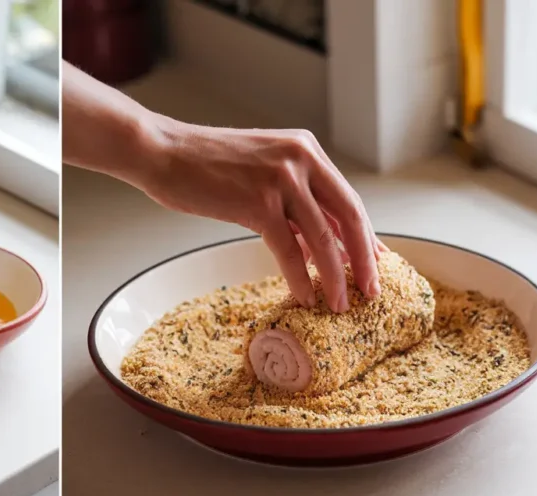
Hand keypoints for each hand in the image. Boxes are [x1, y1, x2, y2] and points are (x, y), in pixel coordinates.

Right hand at [135, 119, 383, 311]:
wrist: (161, 152)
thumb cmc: (201, 164)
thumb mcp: (259, 170)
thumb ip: (290, 198)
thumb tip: (315, 242)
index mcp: (305, 149)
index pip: (348, 198)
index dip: (365, 235)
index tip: (375, 263)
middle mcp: (301, 159)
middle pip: (350, 217)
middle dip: (365, 259)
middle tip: (372, 290)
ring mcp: (281, 180)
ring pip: (323, 238)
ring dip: (335, 277)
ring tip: (339, 304)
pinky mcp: (257, 202)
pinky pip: (289, 249)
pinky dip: (300, 277)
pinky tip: (304, 296)